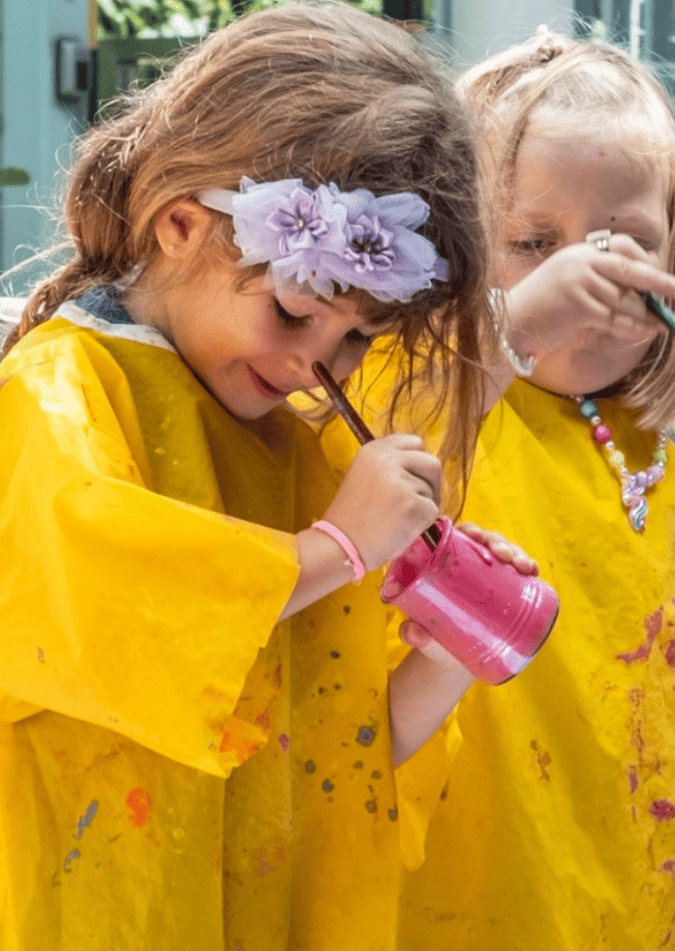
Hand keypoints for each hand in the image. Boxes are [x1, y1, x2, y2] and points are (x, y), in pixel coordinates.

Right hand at [322, 433, 440, 571]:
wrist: (341, 545)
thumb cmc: (353, 516)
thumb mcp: (364, 475)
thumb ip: (389, 465)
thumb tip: (422, 469)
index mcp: (374, 450)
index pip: (414, 443)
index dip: (418, 462)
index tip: (414, 477)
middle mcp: (388, 460)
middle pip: (431, 462)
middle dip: (432, 483)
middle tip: (421, 501)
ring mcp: (401, 481)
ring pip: (432, 489)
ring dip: (423, 504)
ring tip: (398, 518)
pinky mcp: (413, 504)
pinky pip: (433, 510)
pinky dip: (423, 522)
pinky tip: (401, 529)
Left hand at [397, 522, 537, 662]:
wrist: (451, 657)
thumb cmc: (430, 635)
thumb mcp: (420, 632)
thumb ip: (412, 632)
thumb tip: (413, 633)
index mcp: (441, 561)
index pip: (455, 536)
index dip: (468, 531)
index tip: (476, 536)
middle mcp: (466, 561)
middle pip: (483, 541)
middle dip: (497, 542)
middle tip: (503, 555)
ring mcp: (488, 574)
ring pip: (504, 553)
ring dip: (516, 552)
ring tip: (522, 566)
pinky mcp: (506, 588)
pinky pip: (518, 570)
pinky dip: (527, 565)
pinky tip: (533, 570)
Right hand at [504, 235, 674, 357]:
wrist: (510, 323)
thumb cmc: (542, 310)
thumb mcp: (571, 289)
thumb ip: (601, 288)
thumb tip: (642, 301)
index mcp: (580, 253)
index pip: (622, 247)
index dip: (645, 261)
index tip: (661, 276)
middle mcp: (581, 262)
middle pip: (630, 269)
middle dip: (659, 282)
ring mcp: (579, 282)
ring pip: (624, 300)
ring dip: (643, 316)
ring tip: (659, 326)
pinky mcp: (578, 305)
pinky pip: (614, 319)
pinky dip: (632, 328)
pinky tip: (646, 332)